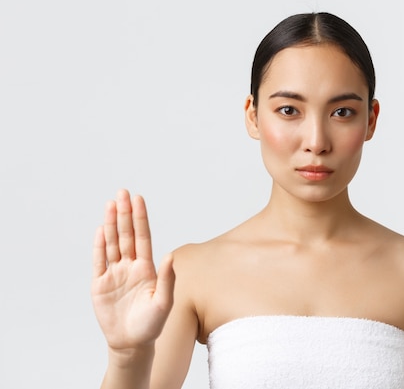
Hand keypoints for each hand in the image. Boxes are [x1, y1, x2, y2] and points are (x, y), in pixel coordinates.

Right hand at [91, 189, 174, 351]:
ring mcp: (114, 273)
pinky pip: (99, 261)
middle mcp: (131, 266)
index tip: (138, 199)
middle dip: (125, 214)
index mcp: (147, 268)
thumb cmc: (151, 324)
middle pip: (127, 235)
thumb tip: (171, 256)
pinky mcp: (100, 284)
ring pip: (112, 243)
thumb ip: (167, 279)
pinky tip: (102, 229)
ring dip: (112, 224)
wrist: (131, 343)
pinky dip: (99, 245)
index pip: (143, 237)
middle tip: (122, 192)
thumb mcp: (163, 302)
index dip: (140, 218)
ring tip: (111, 204)